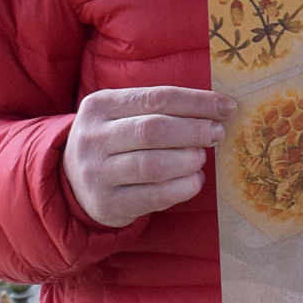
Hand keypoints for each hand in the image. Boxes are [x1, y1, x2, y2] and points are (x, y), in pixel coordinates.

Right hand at [64, 86, 233, 229]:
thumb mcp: (125, 114)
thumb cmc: (116, 141)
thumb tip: (219, 108)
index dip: (197, 102)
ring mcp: (97, 173)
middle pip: (153, 130)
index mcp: (100, 105)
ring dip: (188, 160)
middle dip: (194, 130)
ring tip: (201, 158)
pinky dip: (183, 188)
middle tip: (218, 134)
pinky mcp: (108, 204)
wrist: (74, 182)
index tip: (228, 107)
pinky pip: (154, 195)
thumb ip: (162, 108)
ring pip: (153, 165)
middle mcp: (93, 138)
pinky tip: (194, 180)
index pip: (156, 98)